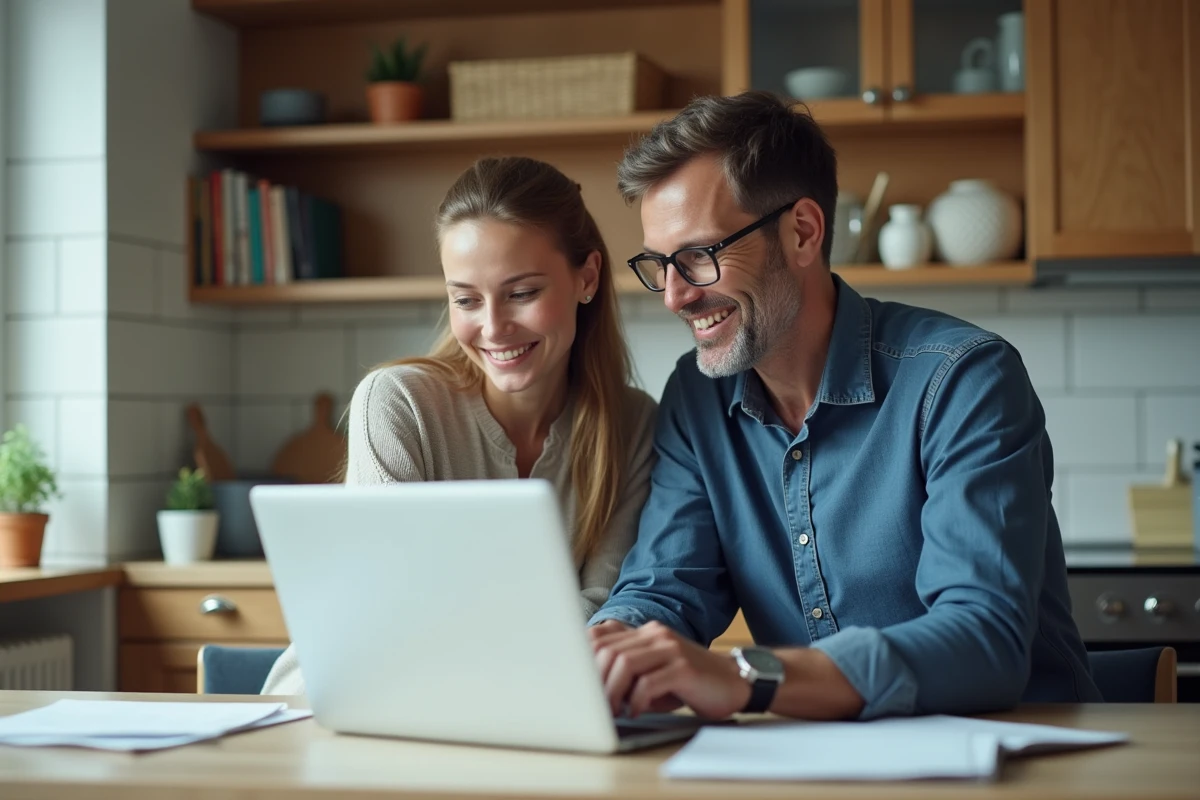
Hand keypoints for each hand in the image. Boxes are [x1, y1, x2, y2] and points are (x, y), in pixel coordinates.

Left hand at [590, 621, 751, 719]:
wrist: (734, 682)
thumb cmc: (689, 683)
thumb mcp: (654, 672)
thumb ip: (627, 672)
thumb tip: (589, 690)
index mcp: (645, 632)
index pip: (600, 636)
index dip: (581, 660)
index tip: (576, 686)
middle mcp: (655, 634)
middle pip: (607, 650)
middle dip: (594, 681)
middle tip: (592, 706)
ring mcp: (670, 648)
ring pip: (624, 663)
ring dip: (612, 692)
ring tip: (613, 711)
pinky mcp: (684, 668)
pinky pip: (648, 682)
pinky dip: (636, 700)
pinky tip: (636, 712)